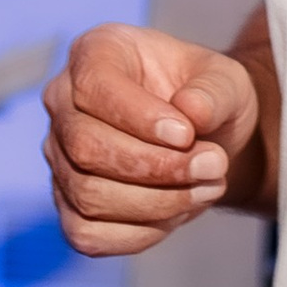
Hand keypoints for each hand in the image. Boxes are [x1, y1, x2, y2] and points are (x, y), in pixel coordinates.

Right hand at [45, 25, 259, 254]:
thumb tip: (190, 112)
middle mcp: (63, 102)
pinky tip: (178, 212)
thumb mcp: (226, 81)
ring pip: (88, 195)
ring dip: (157, 202)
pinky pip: (87, 234)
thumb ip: (213, 91)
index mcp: (95, 53)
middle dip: (157, 167)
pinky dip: (140, 232)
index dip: (140, 119)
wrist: (205, 138)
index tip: (188, 135)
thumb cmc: (207, 98)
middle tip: (213, 166)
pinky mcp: (68, 204)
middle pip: (86, 148)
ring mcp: (60, 156)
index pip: (94, 88)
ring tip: (207, 187)